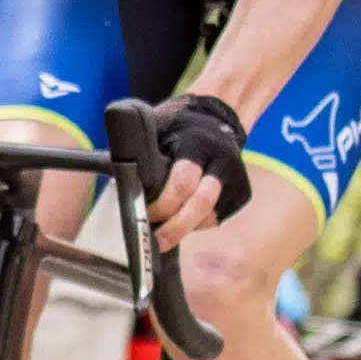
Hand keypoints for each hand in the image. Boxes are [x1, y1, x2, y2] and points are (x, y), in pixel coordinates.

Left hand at [145, 90, 250, 245]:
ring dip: (185, 226)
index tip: (144, 212)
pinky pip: (217, 218)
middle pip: (202, 204)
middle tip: (156, 242)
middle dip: (176, 228)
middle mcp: (222, 160)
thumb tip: (117, 178)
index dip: (162, 204)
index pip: (183, 181)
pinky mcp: (243, 192)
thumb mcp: (157, 127)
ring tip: (166, 225)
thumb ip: (140, 150)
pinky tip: (184, 214)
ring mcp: (236, 178)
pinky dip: (197, 223)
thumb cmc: (177, 126)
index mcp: (197, 143)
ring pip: (209, 216)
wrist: (216, 117)